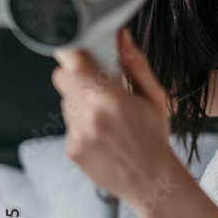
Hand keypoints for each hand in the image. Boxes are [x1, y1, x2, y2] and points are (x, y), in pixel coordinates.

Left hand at [52, 27, 175, 208]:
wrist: (151, 181)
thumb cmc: (154, 137)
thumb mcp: (155, 96)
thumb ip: (135, 63)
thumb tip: (121, 36)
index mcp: (112, 100)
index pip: (73, 64)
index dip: (74, 53)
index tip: (81, 52)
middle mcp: (91, 117)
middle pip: (62, 78)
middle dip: (77, 75)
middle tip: (97, 84)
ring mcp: (78, 135)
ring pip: (65, 101)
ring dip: (80, 101)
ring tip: (105, 114)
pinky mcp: (72, 149)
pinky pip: (68, 124)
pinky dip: (81, 124)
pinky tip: (101, 132)